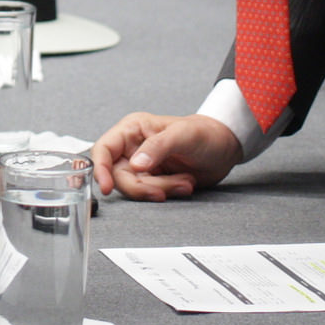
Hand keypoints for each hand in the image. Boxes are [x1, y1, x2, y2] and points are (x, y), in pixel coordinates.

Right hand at [91, 112, 242, 200]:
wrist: (224, 149)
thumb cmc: (204, 133)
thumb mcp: (182, 135)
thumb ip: (157, 147)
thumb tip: (135, 164)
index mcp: (132, 130)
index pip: (104, 150)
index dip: (100, 169)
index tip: (106, 187)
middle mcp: (132, 148)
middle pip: (119, 176)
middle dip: (145, 186)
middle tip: (169, 187)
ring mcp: (142, 166)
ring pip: (136, 188)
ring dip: (161, 189)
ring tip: (185, 182)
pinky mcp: (153, 181)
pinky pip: (150, 194)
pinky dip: (167, 193)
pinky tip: (184, 184)